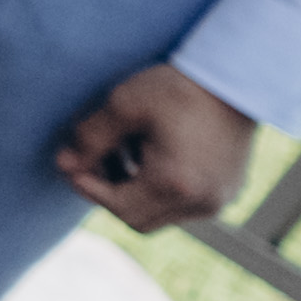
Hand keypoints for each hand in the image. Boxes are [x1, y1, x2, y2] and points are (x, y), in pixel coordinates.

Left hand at [56, 61, 256, 228]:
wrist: (236, 79)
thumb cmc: (178, 89)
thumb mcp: (125, 105)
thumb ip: (90, 139)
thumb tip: (64, 165)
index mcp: (175, 185)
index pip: (119, 207)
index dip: (90, 188)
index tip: (73, 164)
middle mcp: (201, 203)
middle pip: (139, 220)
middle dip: (110, 194)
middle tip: (94, 161)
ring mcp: (219, 201)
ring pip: (161, 215)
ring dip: (134, 192)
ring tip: (122, 152)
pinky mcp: (228, 192)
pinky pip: (184, 206)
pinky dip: (160, 190)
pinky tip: (150, 154)